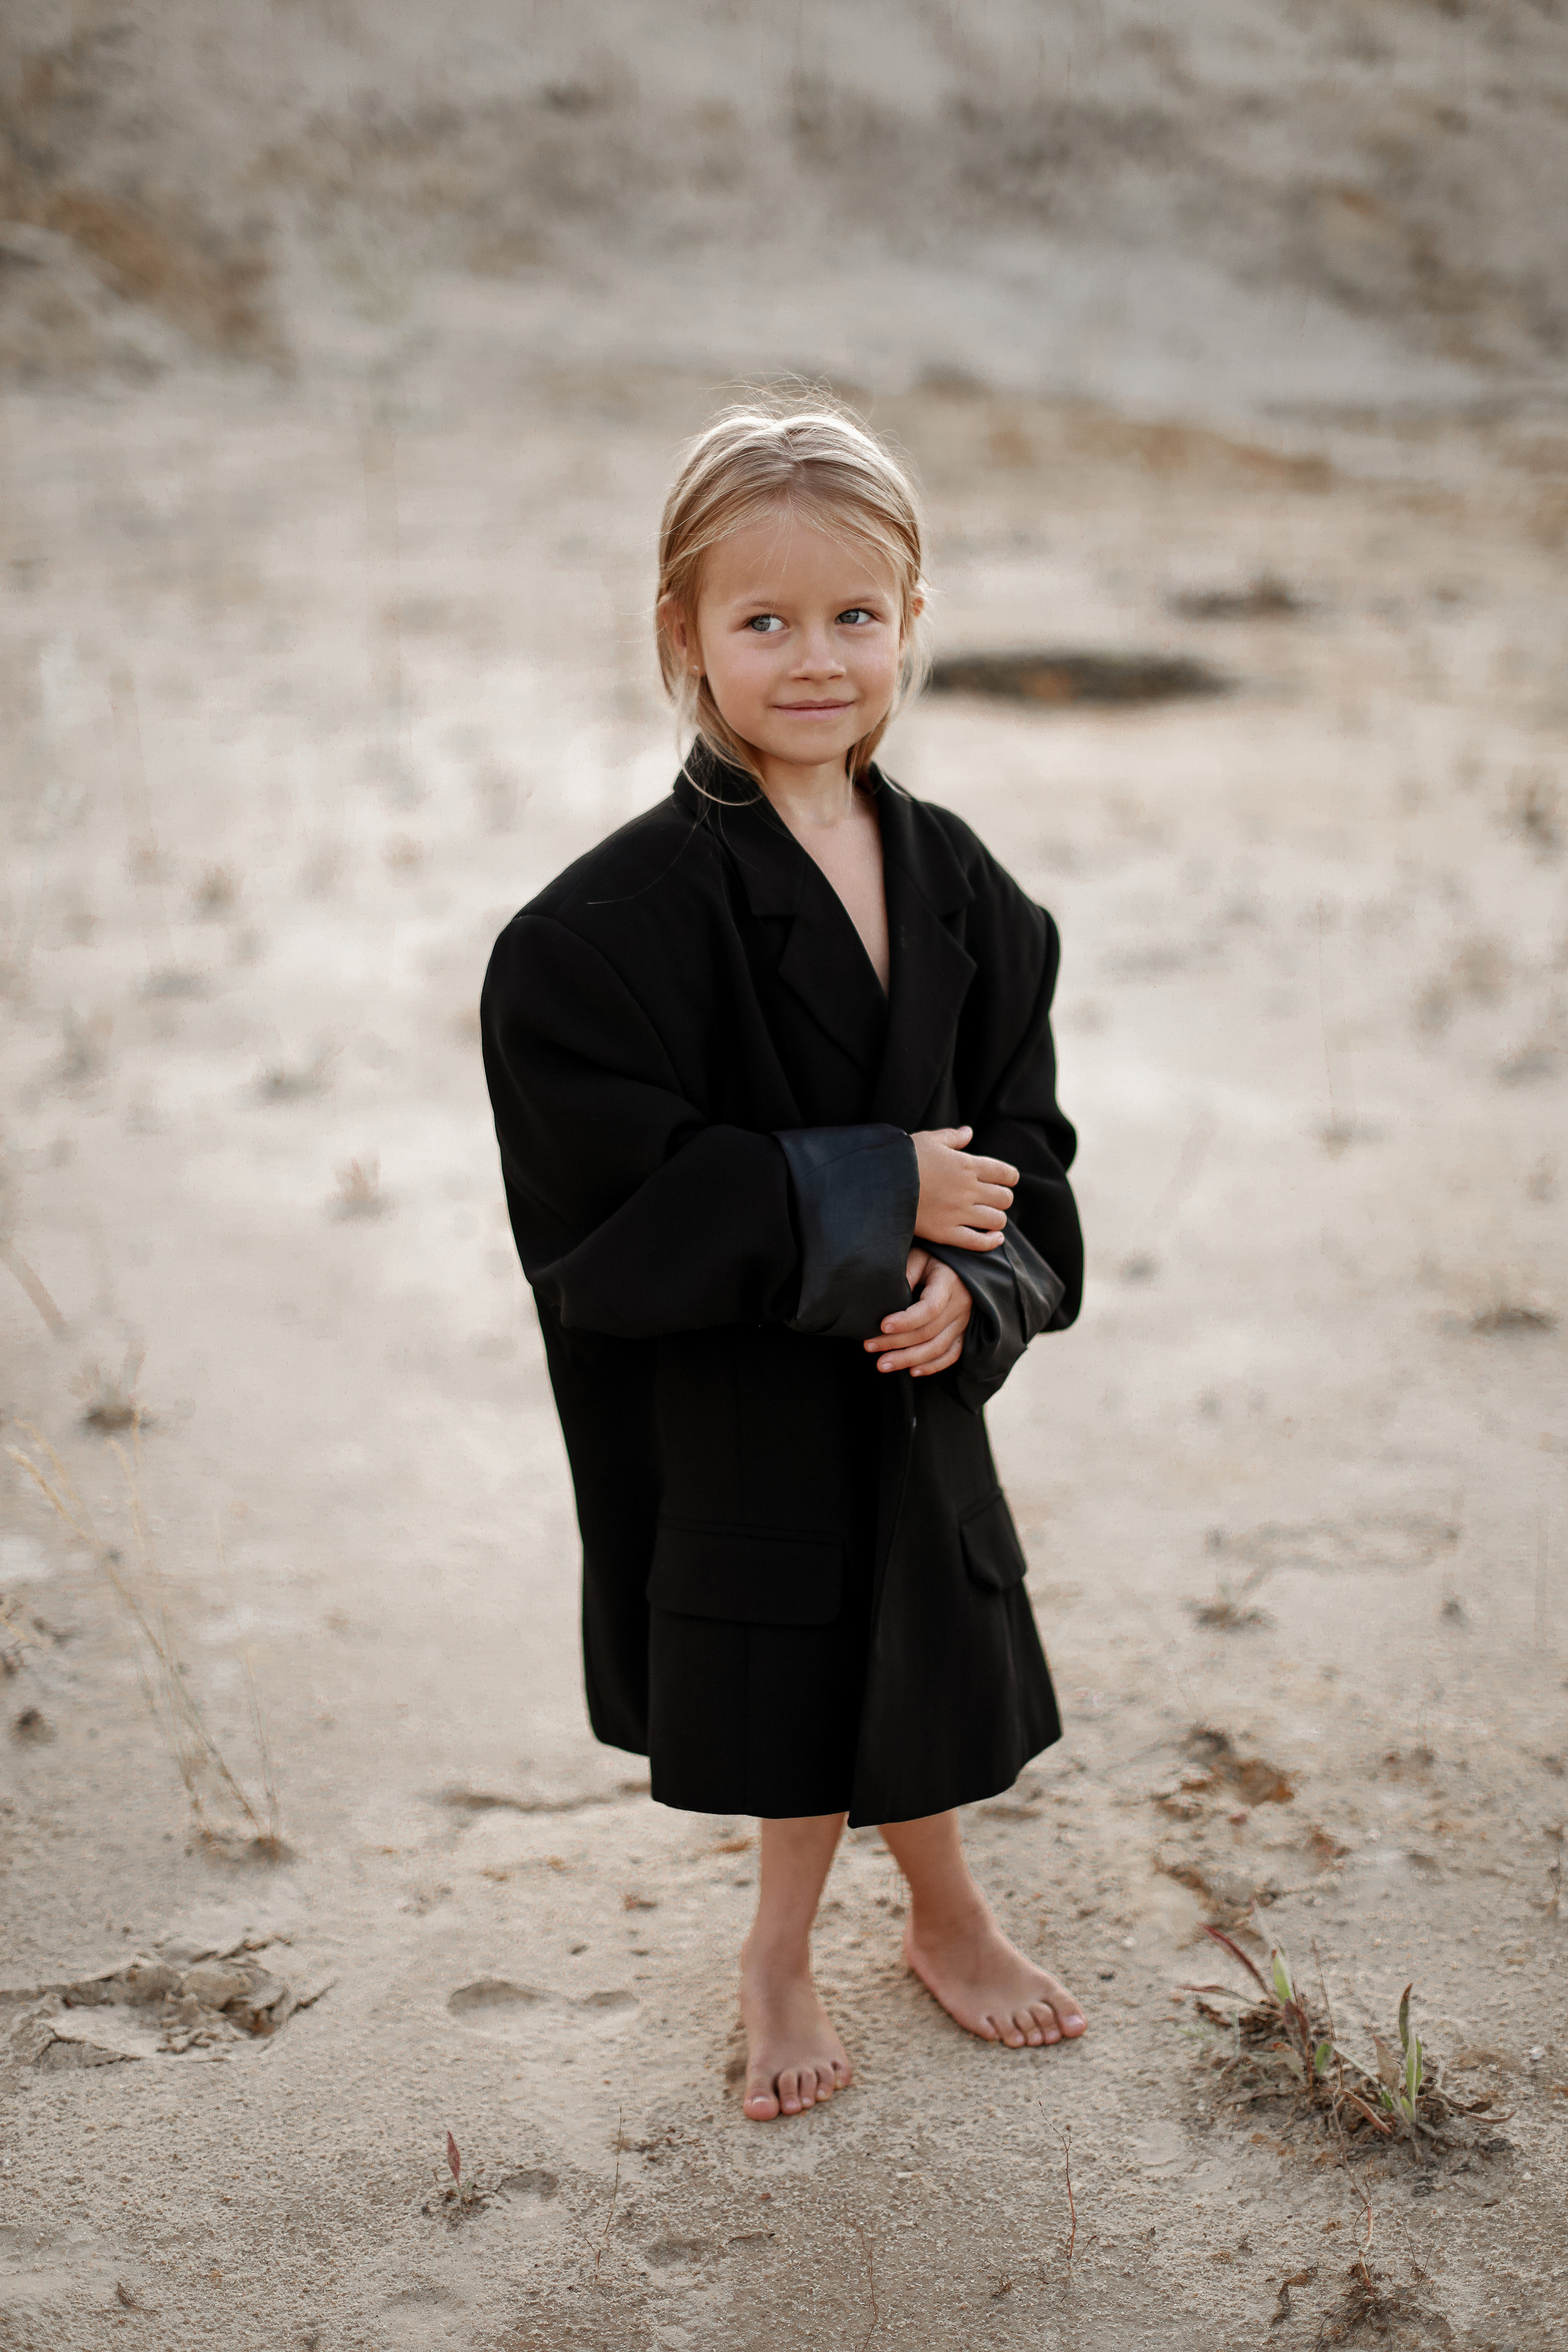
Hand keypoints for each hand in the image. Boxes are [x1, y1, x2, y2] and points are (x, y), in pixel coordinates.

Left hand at [864, 1247, 972, 1376]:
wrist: (959, 1266)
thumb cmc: (931, 1260)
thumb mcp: (918, 1257)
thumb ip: (906, 1272)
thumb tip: (889, 1297)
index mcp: (949, 1282)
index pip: (929, 1308)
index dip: (905, 1321)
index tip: (881, 1325)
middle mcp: (960, 1304)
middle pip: (928, 1332)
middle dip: (896, 1343)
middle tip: (869, 1346)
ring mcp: (964, 1321)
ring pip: (938, 1348)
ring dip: (908, 1360)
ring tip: (882, 1364)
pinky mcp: (963, 1332)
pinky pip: (951, 1355)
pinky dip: (932, 1367)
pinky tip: (911, 1371)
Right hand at [911, 1126, 1017, 1252]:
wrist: (879, 1183)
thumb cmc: (902, 1159)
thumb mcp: (927, 1140)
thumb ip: (952, 1137)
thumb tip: (969, 1132)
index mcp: (966, 1164)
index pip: (1004, 1172)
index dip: (1010, 1177)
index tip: (1008, 1180)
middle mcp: (968, 1189)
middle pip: (1005, 1198)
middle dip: (1003, 1198)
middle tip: (994, 1199)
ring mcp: (958, 1213)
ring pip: (996, 1220)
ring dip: (996, 1219)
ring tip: (989, 1217)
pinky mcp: (945, 1233)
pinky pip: (978, 1242)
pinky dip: (991, 1241)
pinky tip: (995, 1238)